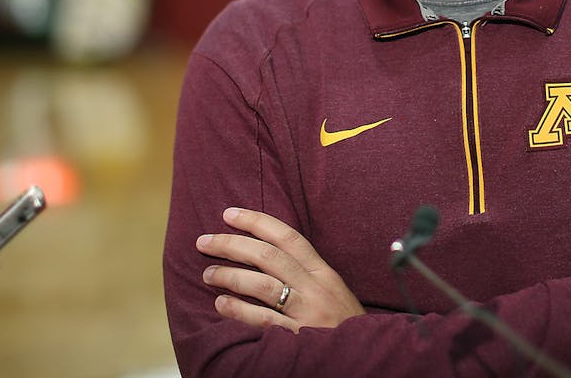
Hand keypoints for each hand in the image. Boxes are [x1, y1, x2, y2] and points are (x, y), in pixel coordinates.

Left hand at [197, 207, 364, 332]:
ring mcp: (306, 312)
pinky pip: (263, 320)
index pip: (287, 237)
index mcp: (323, 273)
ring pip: (263, 285)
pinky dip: (239, 309)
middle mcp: (314, 288)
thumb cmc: (342, 323)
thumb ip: (305, 273)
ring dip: (230, 276)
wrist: (365, 355)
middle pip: (268, 256)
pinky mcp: (297, 337)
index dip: (256, 222)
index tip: (229, 214)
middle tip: (205, 240)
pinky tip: (221, 304)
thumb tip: (265, 252)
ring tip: (208, 274)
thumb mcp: (331, 290)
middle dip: (233, 244)